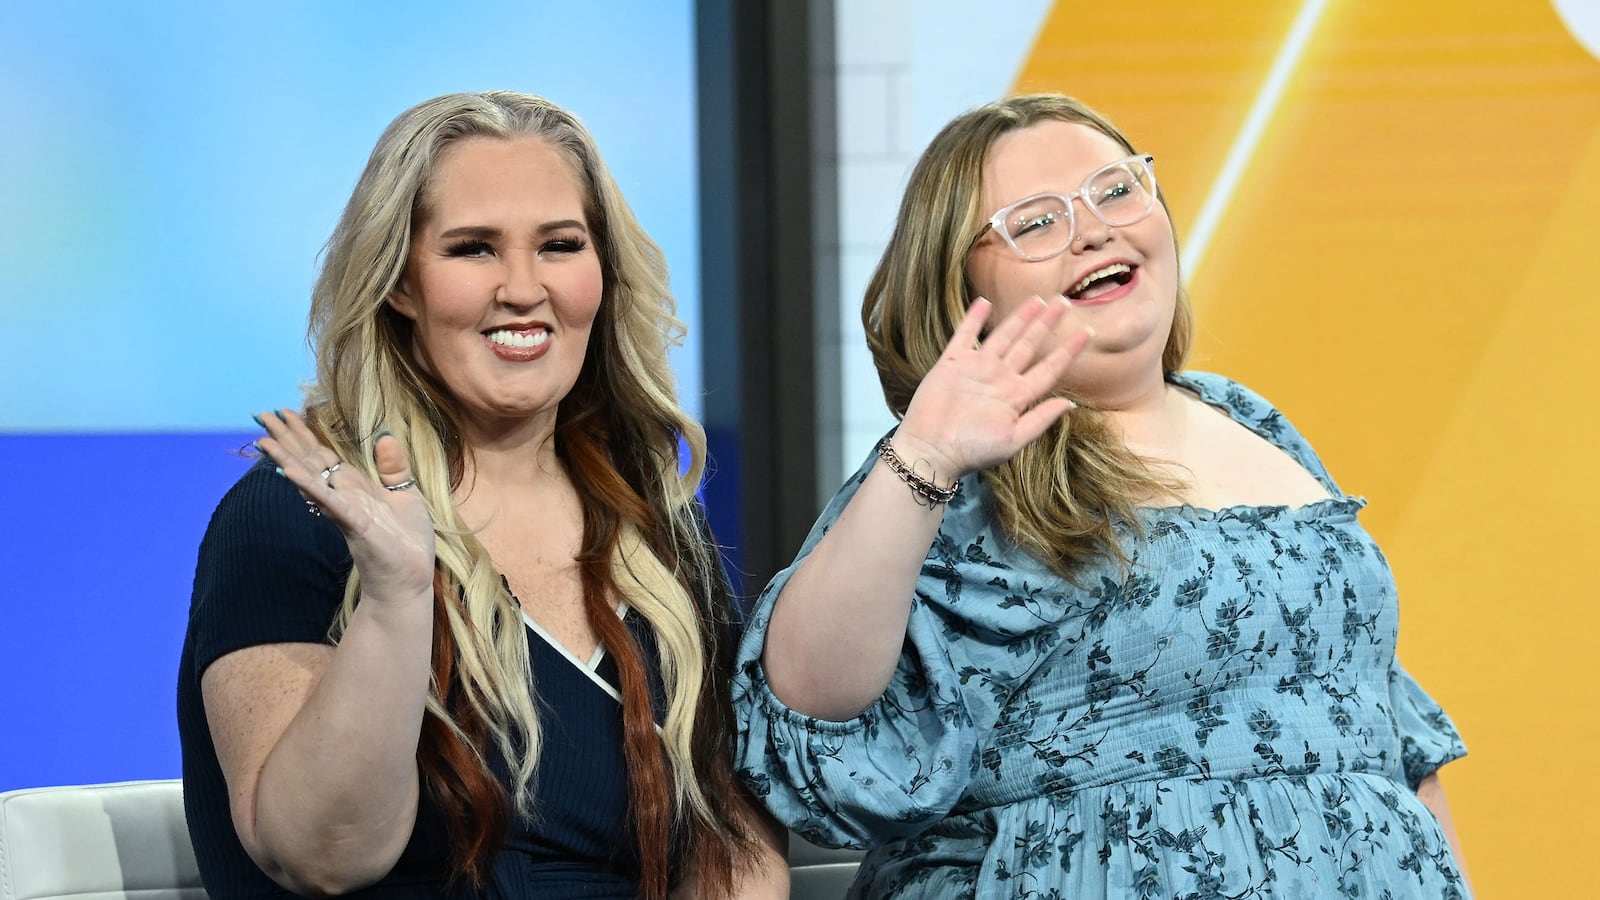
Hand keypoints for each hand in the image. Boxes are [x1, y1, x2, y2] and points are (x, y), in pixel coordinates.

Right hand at [255, 410, 436, 601]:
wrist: (409, 579)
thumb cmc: (407, 542)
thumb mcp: (405, 495)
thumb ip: (393, 467)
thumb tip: (385, 435)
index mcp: (354, 488)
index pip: (322, 456)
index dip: (304, 435)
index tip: (284, 413)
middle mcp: (343, 496)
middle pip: (310, 462)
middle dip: (287, 439)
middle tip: (261, 415)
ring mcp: (345, 510)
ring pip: (311, 480)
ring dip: (288, 460)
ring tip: (265, 441)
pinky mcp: (355, 524)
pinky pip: (330, 502)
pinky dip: (310, 486)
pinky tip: (289, 472)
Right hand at [894, 297, 1087, 479]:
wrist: (931, 450)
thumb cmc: (972, 451)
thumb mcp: (1013, 440)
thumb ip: (1040, 419)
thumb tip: (1069, 403)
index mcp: (1016, 396)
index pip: (1049, 368)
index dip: (1068, 351)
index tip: (1087, 332)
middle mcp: (1000, 378)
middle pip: (1029, 345)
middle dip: (1046, 324)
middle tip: (1064, 302)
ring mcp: (977, 369)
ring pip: (1004, 336)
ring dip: (1020, 317)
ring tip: (1038, 299)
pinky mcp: (952, 364)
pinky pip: (965, 335)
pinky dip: (974, 319)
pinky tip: (984, 302)